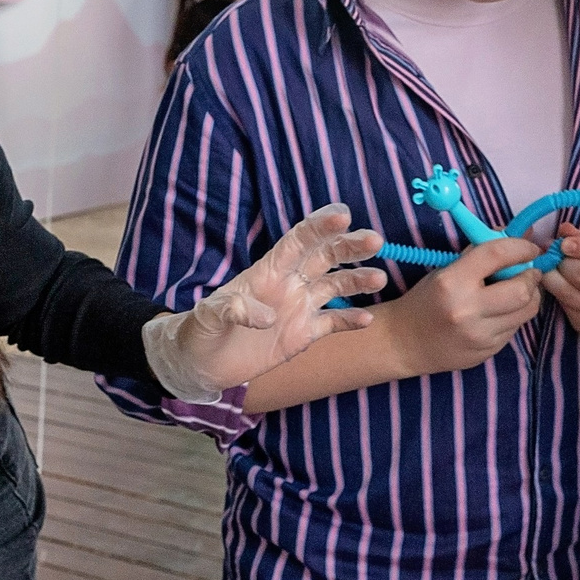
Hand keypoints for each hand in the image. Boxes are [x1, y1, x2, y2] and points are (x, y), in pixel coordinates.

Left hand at [150, 206, 386, 395]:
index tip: (342, 215)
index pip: (298, 241)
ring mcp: (299, 308)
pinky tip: (367, 319)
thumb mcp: (208, 316)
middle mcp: (289, 284)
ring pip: (336, 286)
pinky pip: (333, 323)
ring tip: (378, 279)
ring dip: (357, 280)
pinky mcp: (303, 334)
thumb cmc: (200, 331)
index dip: (320, 227)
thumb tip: (266, 316)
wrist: (201, 364)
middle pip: (325, 257)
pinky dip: (350, 320)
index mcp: (268, 271)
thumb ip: (234, 309)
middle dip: (349, 246)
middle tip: (374, 239)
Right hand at [378, 237, 544, 375]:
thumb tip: (523, 234)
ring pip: (526, 311)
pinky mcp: (487, 352)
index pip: (497, 254)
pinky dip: (515, 315)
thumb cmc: (426, 300)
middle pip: (521, 290)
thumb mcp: (446, 270)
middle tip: (529, 272)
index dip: (521, 248)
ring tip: (518, 290)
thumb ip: (482, 252)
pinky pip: (515, 328)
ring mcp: (479, 335)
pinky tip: (501, 312)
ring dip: (529, 296)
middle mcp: (467, 310)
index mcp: (452, 282)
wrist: (404, 343)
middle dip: (531, 277)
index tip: (531, 248)